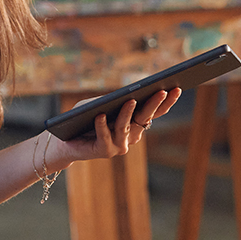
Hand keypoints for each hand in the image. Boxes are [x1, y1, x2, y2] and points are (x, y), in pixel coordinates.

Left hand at [46, 88, 181, 168]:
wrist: (64, 142)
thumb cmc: (82, 119)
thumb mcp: (95, 104)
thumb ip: (110, 100)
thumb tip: (125, 95)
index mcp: (133, 123)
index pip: (153, 112)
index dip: (166, 102)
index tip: (176, 87)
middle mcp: (130, 136)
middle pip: (144, 118)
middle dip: (155, 104)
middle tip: (163, 90)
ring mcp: (119, 145)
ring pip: (125, 126)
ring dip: (128, 113)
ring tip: (130, 100)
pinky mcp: (105, 151)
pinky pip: (104, 136)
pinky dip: (102, 125)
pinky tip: (100, 115)